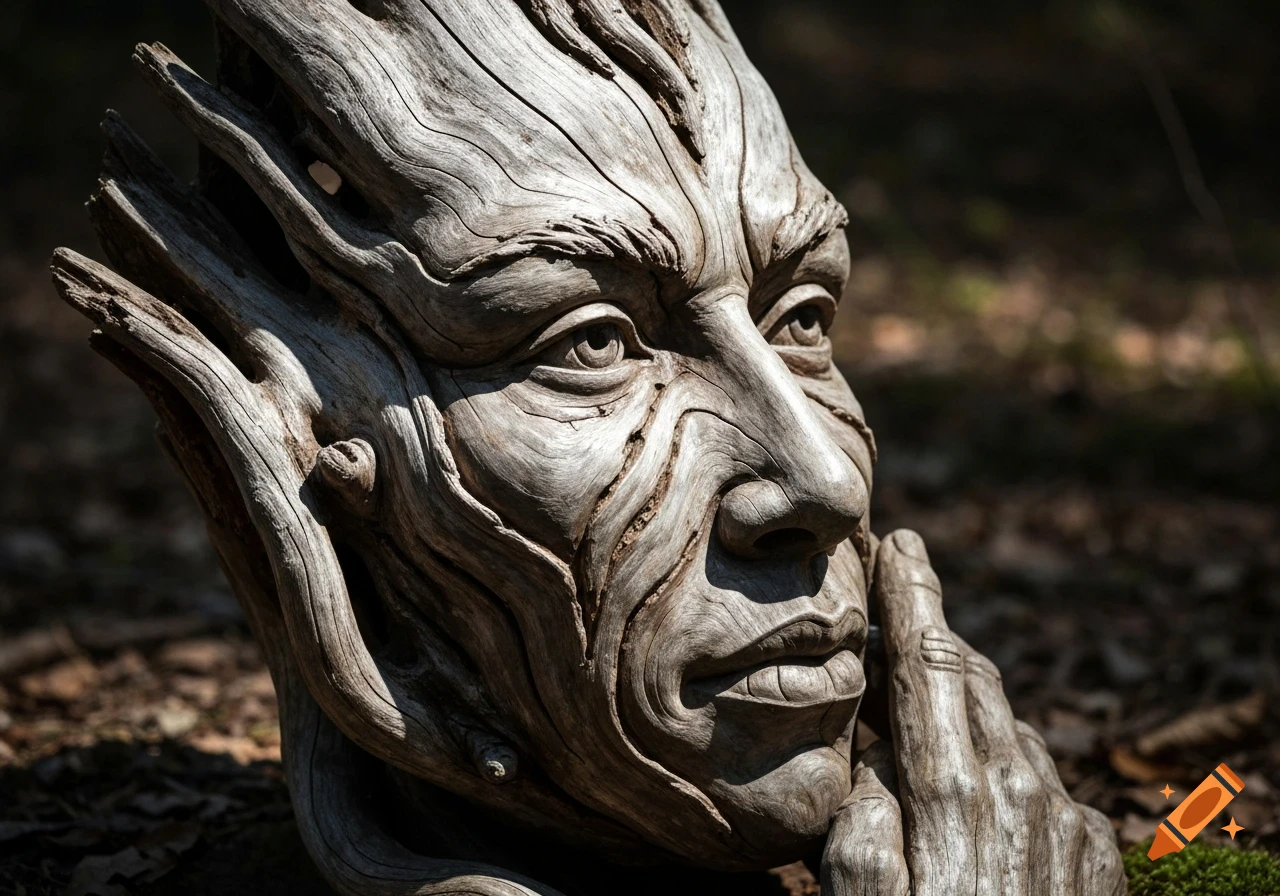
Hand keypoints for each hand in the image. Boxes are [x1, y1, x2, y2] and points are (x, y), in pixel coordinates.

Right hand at [821, 530, 1124, 894]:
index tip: (900, 543)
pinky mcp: (1096, 858)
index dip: (910, 598)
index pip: (927, 665)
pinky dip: (1009, 762)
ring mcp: (1067, 821)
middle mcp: (1021, 789)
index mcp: (953, 792)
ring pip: (1013, 726)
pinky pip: (1046, 782)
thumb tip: (874, 766)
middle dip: (938, 631)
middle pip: (976, 679)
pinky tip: (987, 788)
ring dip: (971, 700)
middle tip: (907, 598)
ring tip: (931, 699)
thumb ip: (859, 820)